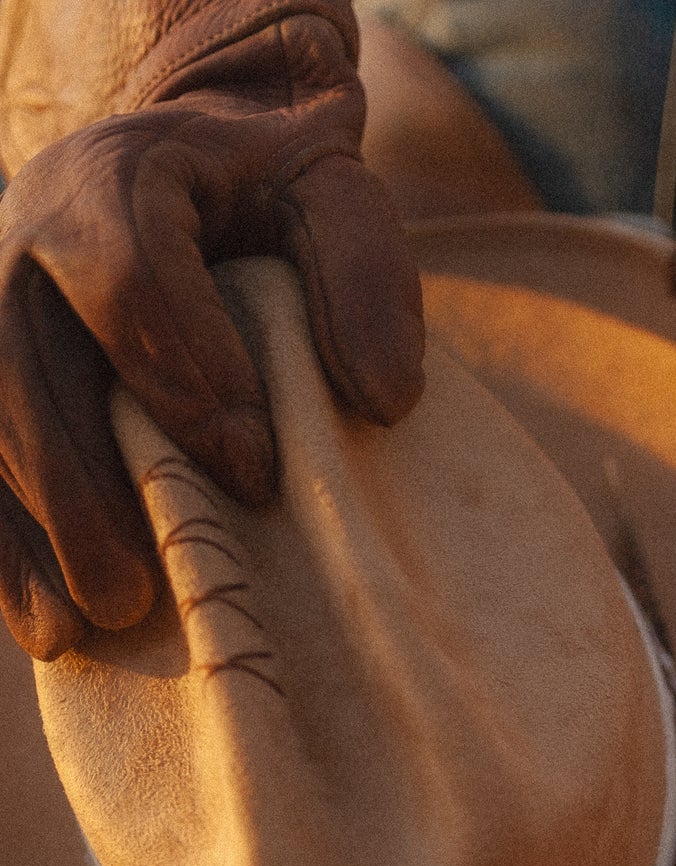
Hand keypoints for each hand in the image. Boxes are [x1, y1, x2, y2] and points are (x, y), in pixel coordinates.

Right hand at [0, 11, 423, 658]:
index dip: (185, 381)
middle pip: (22, 358)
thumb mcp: (335, 199)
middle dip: (81, 484)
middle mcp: (24, 228)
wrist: (192, 170)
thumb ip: (366, 273)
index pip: (126, 277)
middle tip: (143, 592)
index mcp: (114, 178)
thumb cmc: (273, 200)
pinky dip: (6, 548)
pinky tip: (48, 630)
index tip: (256, 478)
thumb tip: (383, 399)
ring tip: (98, 624)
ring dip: (35, 529)